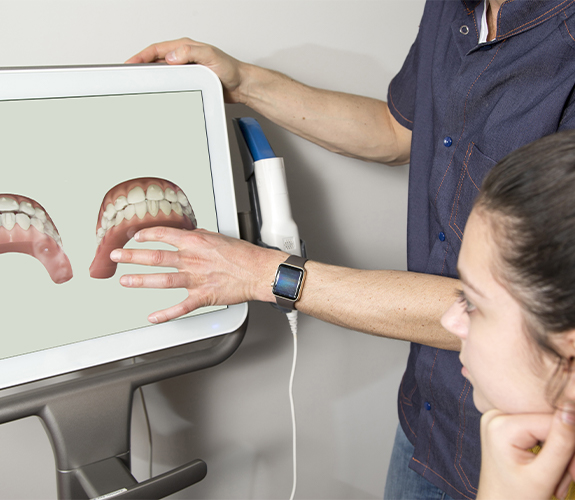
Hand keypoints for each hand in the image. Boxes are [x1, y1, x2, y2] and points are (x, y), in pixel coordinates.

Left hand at [109, 227, 285, 322]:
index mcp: (195, 242)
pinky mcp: (202, 297)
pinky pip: (180, 307)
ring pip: (162, 280)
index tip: (135, 237)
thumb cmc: (244, 255)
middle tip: (116, 256)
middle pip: (156, 257)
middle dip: (132, 256)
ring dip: (140, 281)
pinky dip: (165, 314)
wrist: (259, 271)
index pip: (164, 234)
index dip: (146, 235)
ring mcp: (195, 279)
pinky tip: (152, 317)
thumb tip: (188, 233)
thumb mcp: (219, 237)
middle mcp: (192, 260)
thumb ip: (200, 236)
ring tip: (125, 281)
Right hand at [125, 38, 246, 103]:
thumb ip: (191, 53)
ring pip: (163, 73)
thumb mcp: (210, 57)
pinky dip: (163, 88)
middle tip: (130, 76)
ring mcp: (186, 70)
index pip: (157, 49)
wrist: (241, 86)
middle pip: (156, 61)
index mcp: (186, 48)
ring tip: (140, 86)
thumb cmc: (230, 71)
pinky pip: (172, 84)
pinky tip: (159, 95)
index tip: (130, 63)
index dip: (141, 56)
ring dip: (152, 79)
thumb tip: (172, 56)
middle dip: (141, 67)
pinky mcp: (190, 82)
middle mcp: (184, 58)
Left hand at [477, 408, 574, 499]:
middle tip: (568, 477)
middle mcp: (496, 413)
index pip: (553, 421)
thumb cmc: (516, 498)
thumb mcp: (544, 475)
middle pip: (550, 422)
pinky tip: (550, 469)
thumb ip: (562, 442)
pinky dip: (551, 449)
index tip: (573, 472)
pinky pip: (539, 429)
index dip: (571, 444)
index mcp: (501, 424)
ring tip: (556, 481)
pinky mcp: (506, 422)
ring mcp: (499, 416)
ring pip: (548, 426)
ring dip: (561, 454)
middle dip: (566, 452)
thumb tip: (572, 404)